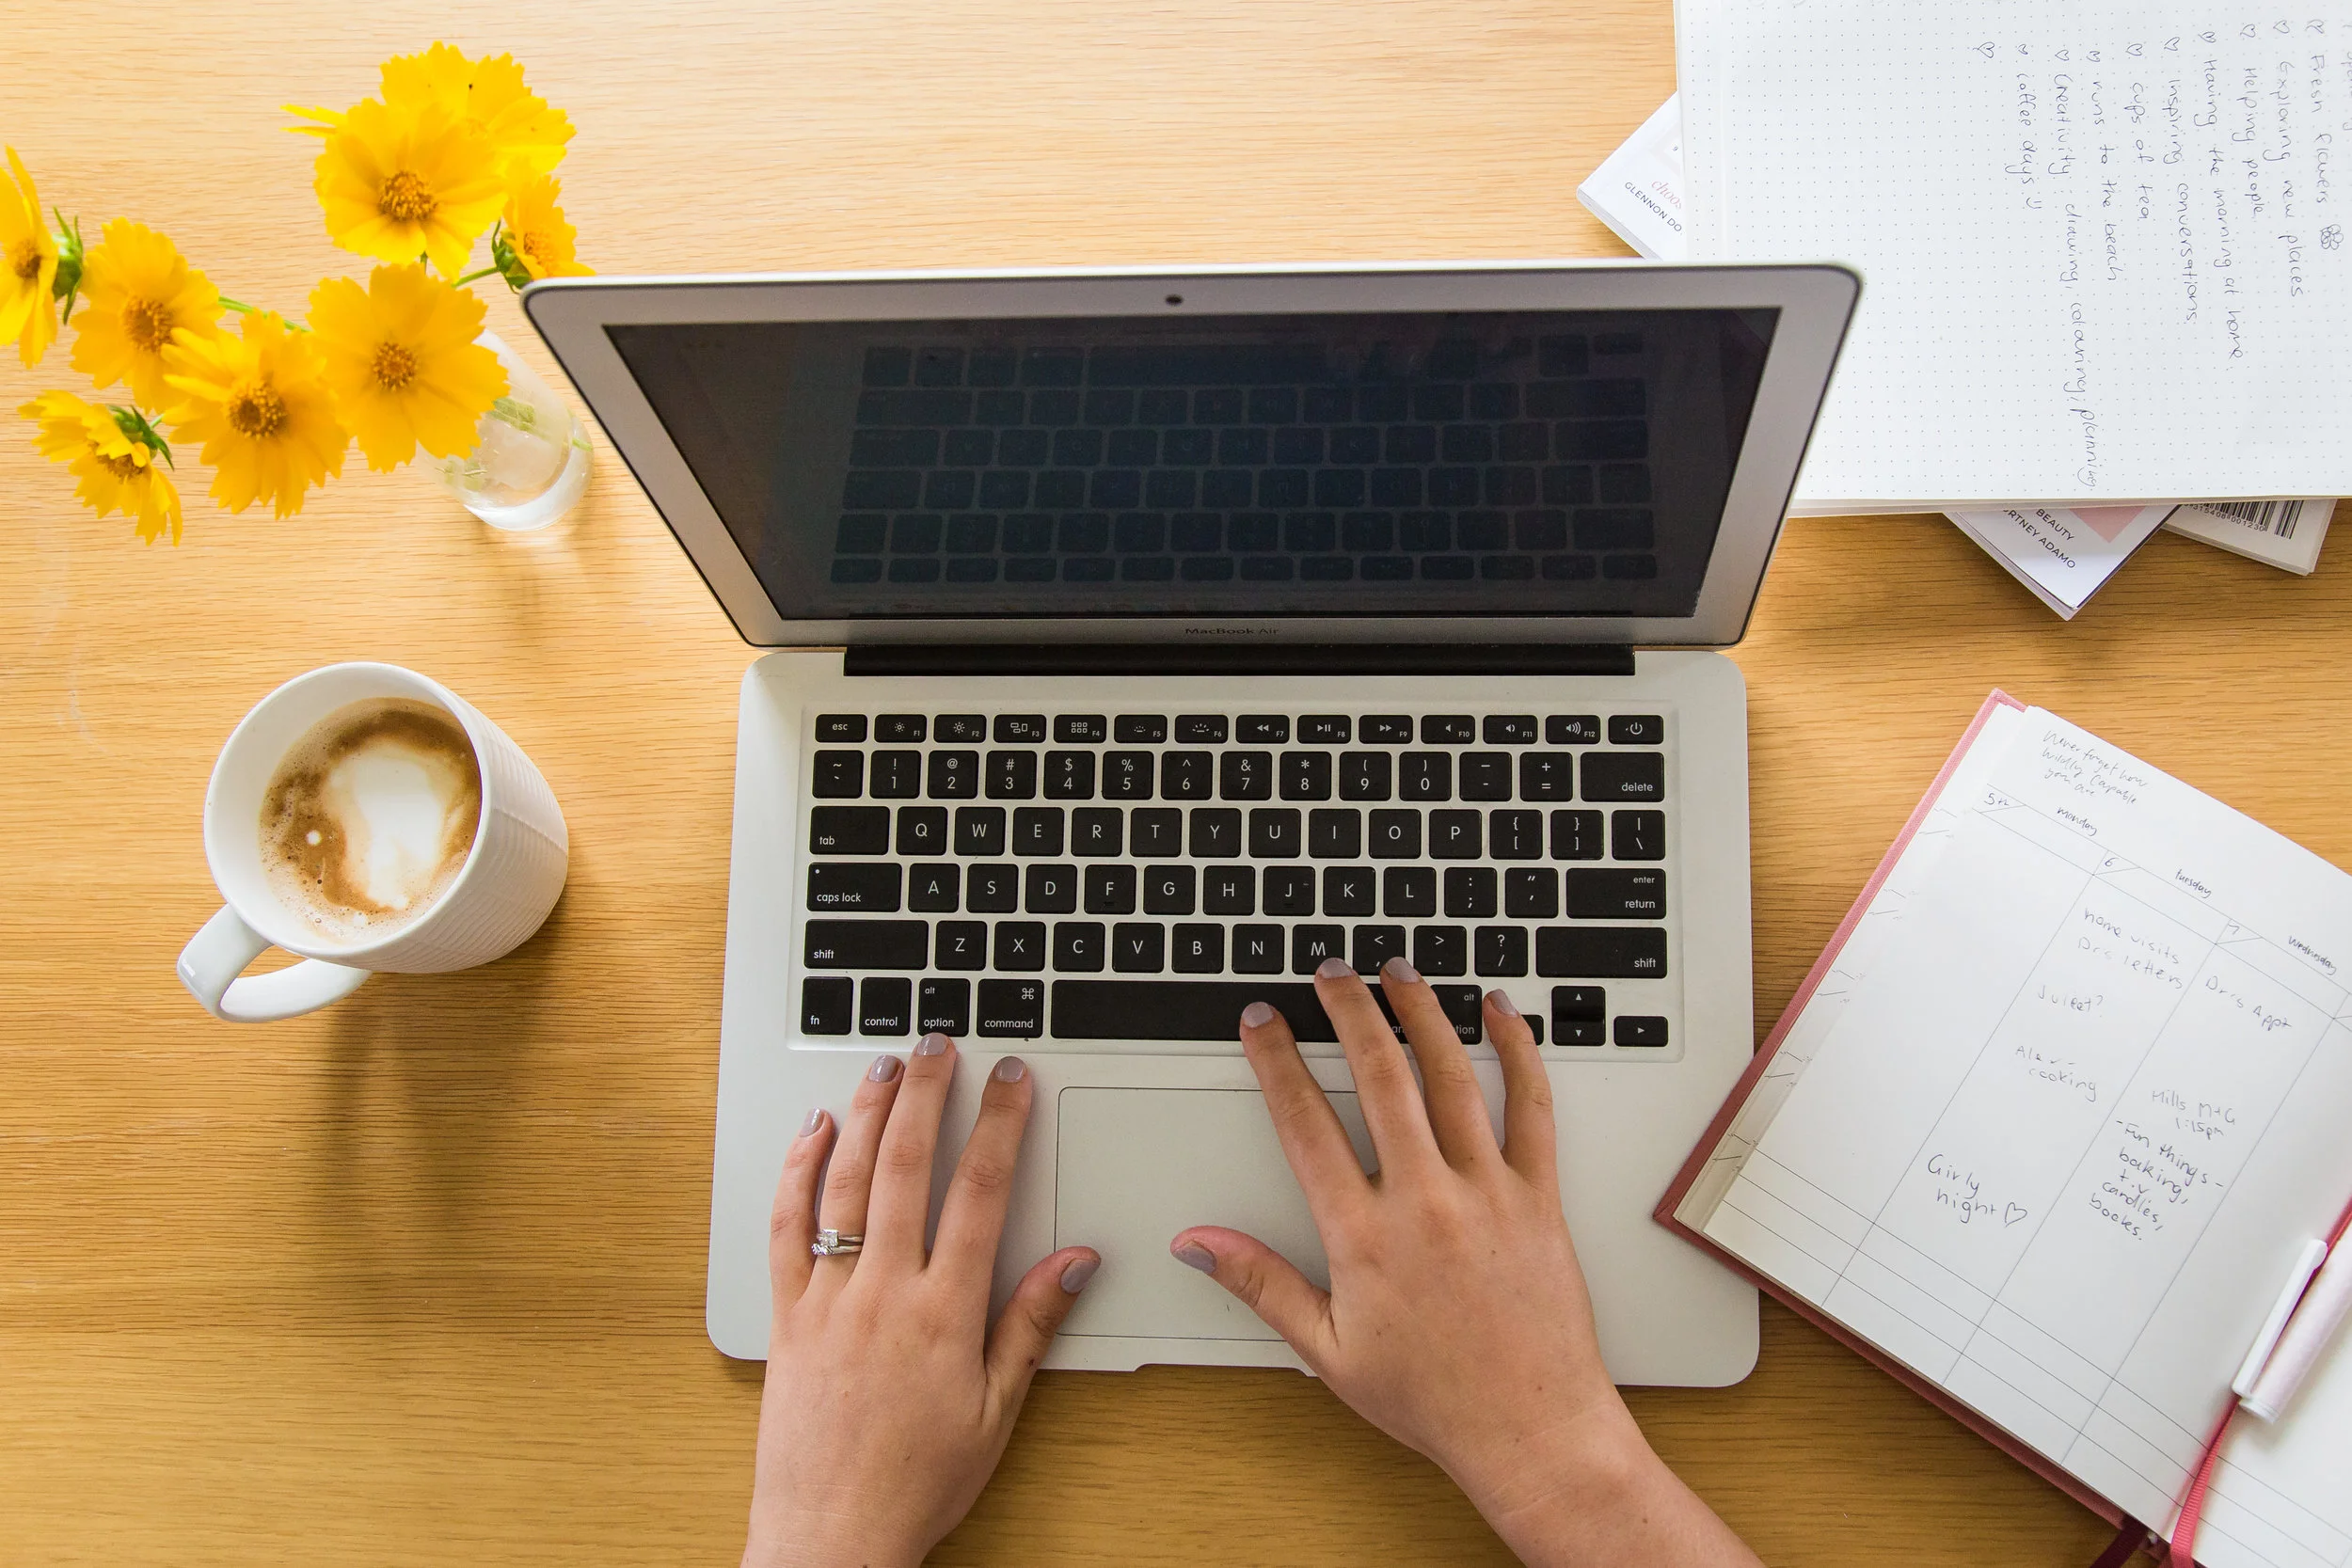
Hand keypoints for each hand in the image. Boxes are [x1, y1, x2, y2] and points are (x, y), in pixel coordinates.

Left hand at [743, 1038, 1098, 1567]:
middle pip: (908, 1167)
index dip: (1001, 1125)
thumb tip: (1076, 1258)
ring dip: (866, 1115)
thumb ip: (1033, 1325)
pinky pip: (786, 1226)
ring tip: (885, 1065)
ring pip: (846, 1183)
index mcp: (945, 1315)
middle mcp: (883, 1293)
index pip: (982, 1194)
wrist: (830, 1539)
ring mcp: (827, 1298)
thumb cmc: (917, 1483)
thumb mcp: (998, 1412)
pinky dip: (798, 1170)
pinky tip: (813, 1130)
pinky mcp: (785, 1314)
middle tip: (940, 1042)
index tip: (1012, 1078)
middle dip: (927, 1093)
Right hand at [1173, 958, 1757, 1567]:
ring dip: (1421, 1012)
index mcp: (1365, 1235)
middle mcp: (1426, 1199)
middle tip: (1328, 972)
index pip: (1306, 1122)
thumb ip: (1260, 1284)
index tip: (1262, 1023)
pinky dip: (1518, 1050)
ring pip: (1452, 1075)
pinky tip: (1501, 1012)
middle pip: (1381, 1075)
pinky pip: (1532, 1105)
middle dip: (1347, 1010)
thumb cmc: (1434, 1400)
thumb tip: (1199, 1243)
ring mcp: (1489, 1191)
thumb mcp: (1327, 1352)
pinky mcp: (1540, 1196)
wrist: (1532, 1431)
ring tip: (1397, 971)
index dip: (1277, 1062)